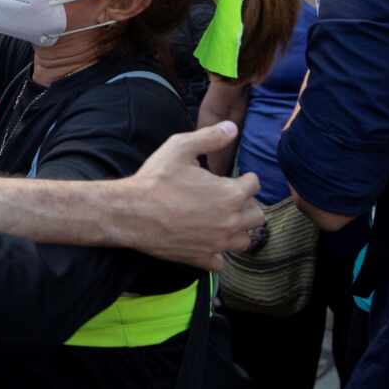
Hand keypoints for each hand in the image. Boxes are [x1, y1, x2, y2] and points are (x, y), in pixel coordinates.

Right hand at [120, 121, 264, 270]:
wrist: (130, 213)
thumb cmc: (156, 179)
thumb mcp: (180, 148)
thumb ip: (210, 137)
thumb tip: (232, 127)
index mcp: (230, 194)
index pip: (254, 186)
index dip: (246, 178)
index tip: (236, 178)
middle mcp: (230, 221)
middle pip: (257, 216)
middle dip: (247, 205)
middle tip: (230, 198)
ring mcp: (217, 243)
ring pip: (244, 241)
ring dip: (238, 230)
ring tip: (223, 221)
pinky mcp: (202, 258)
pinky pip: (221, 261)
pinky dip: (218, 253)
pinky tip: (206, 241)